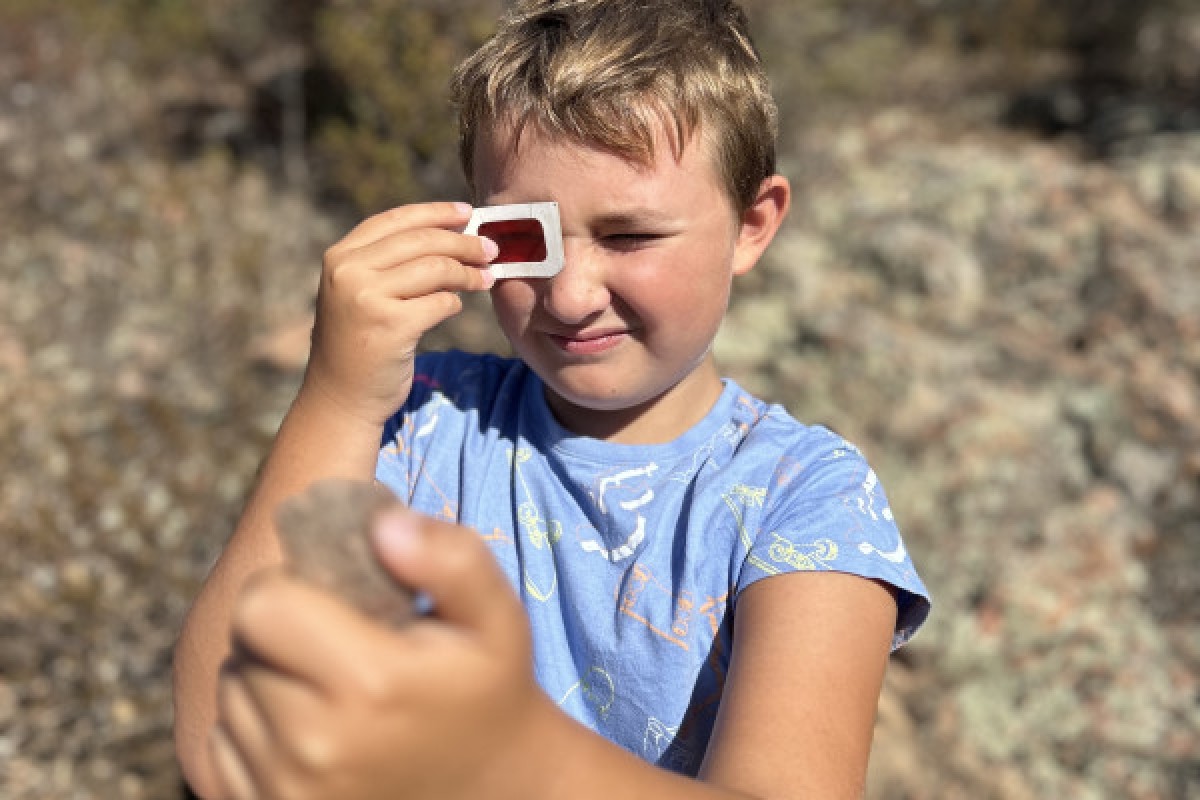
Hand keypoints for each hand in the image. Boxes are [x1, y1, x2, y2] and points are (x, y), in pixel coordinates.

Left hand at [210, 509, 553, 799]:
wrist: (491, 788)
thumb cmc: (487, 689)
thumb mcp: (497, 618)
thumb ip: (452, 560)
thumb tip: (383, 525)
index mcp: (372, 682)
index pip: (260, 606)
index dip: (288, 588)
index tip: (327, 600)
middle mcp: (318, 744)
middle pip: (242, 649)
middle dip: (279, 635)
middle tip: (336, 646)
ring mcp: (290, 790)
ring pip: (230, 698)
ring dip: (265, 681)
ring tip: (327, 689)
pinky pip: (222, 749)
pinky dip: (253, 732)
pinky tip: (307, 730)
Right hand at [303, 202, 497, 425]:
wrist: (341, 398)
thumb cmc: (360, 342)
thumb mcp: (360, 293)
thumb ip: (390, 263)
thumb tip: (452, 234)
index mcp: (340, 257)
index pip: (394, 220)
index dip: (435, 213)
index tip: (467, 212)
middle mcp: (348, 272)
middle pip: (421, 242)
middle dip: (463, 243)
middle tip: (491, 249)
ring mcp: (367, 299)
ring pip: (435, 269)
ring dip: (468, 273)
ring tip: (485, 278)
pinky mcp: (391, 327)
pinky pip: (441, 302)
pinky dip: (454, 303)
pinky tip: (455, 306)